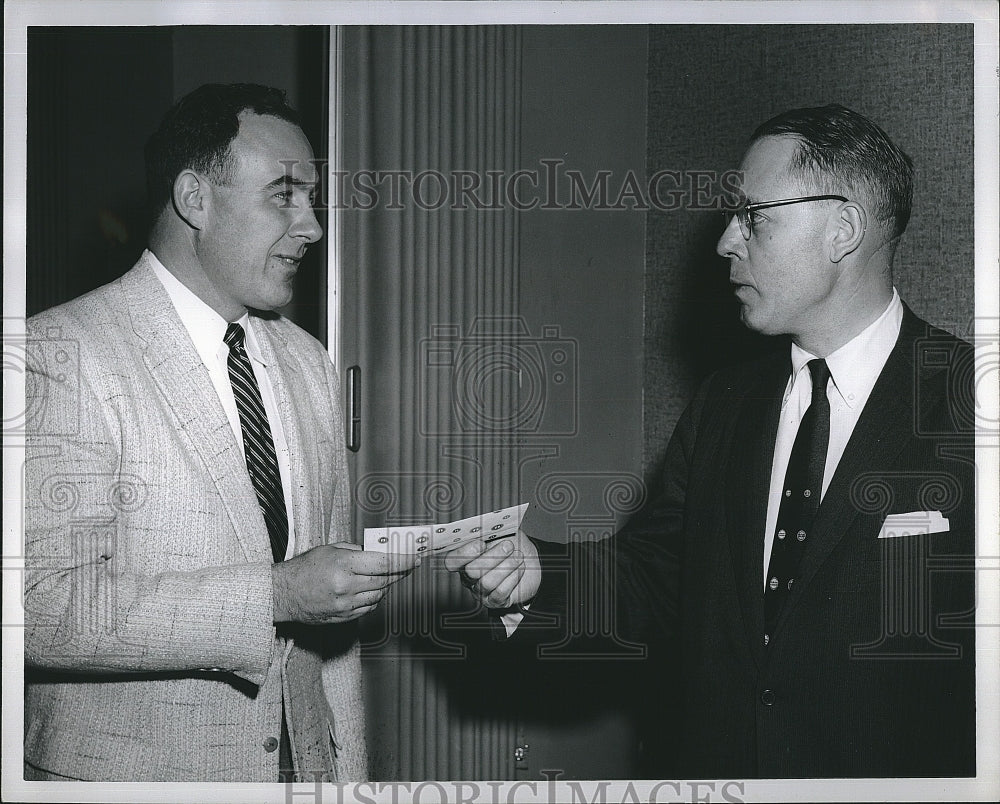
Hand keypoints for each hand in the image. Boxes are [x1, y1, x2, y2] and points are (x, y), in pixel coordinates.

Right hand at [272, 542, 417, 623]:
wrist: (282, 594)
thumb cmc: (304, 568)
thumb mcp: (330, 550)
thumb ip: (355, 551)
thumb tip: (378, 553)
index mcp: (344, 565)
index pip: (384, 563)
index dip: (403, 561)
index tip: (415, 558)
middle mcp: (347, 587)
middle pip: (385, 581)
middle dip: (399, 572)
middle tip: (407, 566)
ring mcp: (345, 605)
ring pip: (379, 596)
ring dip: (386, 585)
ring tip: (385, 576)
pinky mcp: (343, 617)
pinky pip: (368, 608)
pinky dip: (374, 599)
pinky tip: (370, 590)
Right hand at [444, 531, 539, 608]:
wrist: (532, 561)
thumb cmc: (513, 544)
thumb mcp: (502, 532)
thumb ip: (491, 529)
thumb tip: (488, 525)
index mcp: (465, 557)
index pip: (452, 560)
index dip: (464, 553)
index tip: (481, 543)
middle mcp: (469, 576)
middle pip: (471, 571)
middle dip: (492, 557)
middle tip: (508, 545)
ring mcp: (481, 590)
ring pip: (486, 582)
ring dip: (506, 567)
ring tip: (519, 556)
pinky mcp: (495, 600)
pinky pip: (500, 593)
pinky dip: (513, 578)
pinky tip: (520, 568)